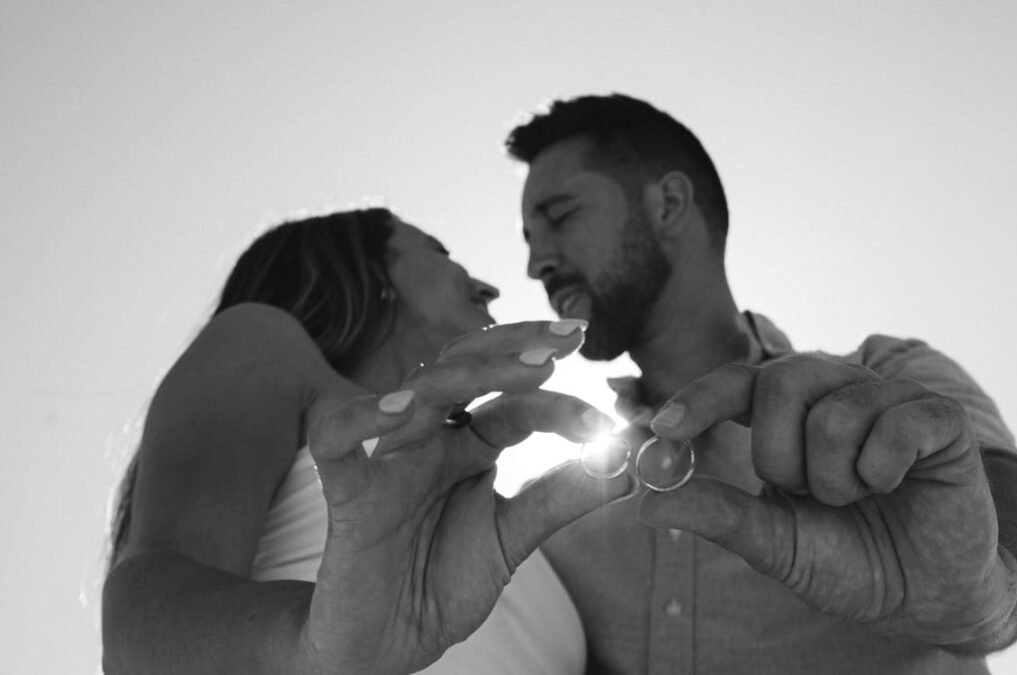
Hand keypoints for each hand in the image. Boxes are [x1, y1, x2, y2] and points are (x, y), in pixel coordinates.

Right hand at [303, 321, 632, 673]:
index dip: (562, 405)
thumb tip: (628, 466)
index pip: (517, 406)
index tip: (608, 423)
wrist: (389, 643)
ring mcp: (389, 460)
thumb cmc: (443, 582)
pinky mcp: (348, 494)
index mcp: (470, 446)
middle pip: (465, 371)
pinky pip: (336, 443)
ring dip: (470, 372)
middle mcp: (431, 440)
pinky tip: (401, 408)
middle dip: (516, 349)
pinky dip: (360, 418)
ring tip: (531, 366)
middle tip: (568, 337)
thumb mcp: (513, 538)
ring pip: (418, 392)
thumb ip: (560, 499)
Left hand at [639, 354, 1016, 645]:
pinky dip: (883, 471)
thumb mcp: (772, 542)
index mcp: (787, 413)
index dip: (700, 399)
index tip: (666, 428)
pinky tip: (894, 484)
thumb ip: (717, 516)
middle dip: (781, 457)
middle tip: (809, 494)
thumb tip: (644, 505)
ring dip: (837, 477)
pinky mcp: (938, 418)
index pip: (736, 383)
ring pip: (835, 412)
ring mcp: (887, 398)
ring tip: (856, 496)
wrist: (922, 595)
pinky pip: (895, 425)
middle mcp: (834, 390)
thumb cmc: (845, 558)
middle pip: (781, 382)